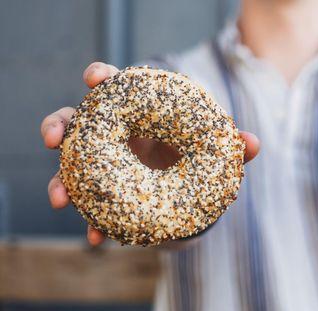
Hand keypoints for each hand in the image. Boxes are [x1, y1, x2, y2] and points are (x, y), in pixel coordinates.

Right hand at [41, 62, 259, 245]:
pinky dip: (91, 221)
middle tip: (53, 138)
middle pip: (80, 121)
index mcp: (142, 112)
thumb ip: (230, 146)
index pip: (117, 87)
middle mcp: (118, 134)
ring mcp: (108, 164)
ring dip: (61, 179)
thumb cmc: (199, 156)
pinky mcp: (108, 194)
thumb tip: (253, 143)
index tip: (94, 79)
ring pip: (74, 165)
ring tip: (60, 198)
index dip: (103, 77)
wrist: (193, 190)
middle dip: (62, 125)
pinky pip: (93, 205)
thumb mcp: (215, 152)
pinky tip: (96, 237)